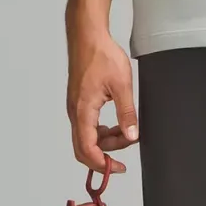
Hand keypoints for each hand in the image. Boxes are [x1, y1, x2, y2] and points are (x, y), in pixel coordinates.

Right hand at [67, 27, 139, 172]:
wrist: (87, 36)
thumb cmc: (100, 55)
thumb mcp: (122, 85)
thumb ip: (127, 113)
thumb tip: (131, 135)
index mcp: (83, 110)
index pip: (87, 149)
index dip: (102, 164)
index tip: (117, 168)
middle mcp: (75, 112)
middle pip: (84, 148)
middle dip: (105, 155)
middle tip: (126, 153)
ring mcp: (75, 108)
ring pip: (86, 137)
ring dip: (106, 141)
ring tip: (127, 132)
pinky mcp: (79, 103)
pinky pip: (87, 126)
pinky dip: (101, 131)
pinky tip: (116, 125)